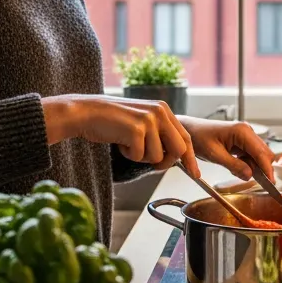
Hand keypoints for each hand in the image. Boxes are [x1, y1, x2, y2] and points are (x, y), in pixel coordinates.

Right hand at [43, 95, 199, 176]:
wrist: (86, 112)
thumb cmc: (112, 121)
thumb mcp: (141, 121)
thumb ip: (159, 134)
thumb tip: (174, 157)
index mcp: (163, 109)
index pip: (185, 137)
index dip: (190, 157)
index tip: (195, 173)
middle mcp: (160, 112)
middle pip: (178, 149)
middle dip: (165, 162)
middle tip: (151, 163)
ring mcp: (149, 120)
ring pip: (157, 156)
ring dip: (141, 157)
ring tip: (127, 143)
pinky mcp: (136, 130)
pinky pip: (139, 156)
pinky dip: (128, 155)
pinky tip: (119, 142)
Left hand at [180, 117, 274, 181]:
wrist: (190, 130)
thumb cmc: (199, 137)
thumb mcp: (215, 155)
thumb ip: (234, 166)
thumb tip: (249, 175)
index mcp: (242, 131)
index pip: (261, 153)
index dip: (267, 169)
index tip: (271, 183)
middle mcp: (247, 132)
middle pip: (264, 154)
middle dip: (260, 168)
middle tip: (248, 179)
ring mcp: (246, 136)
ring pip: (259, 156)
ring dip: (252, 167)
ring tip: (234, 170)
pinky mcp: (243, 141)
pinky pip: (251, 155)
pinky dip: (247, 164)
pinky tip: (235, 166)